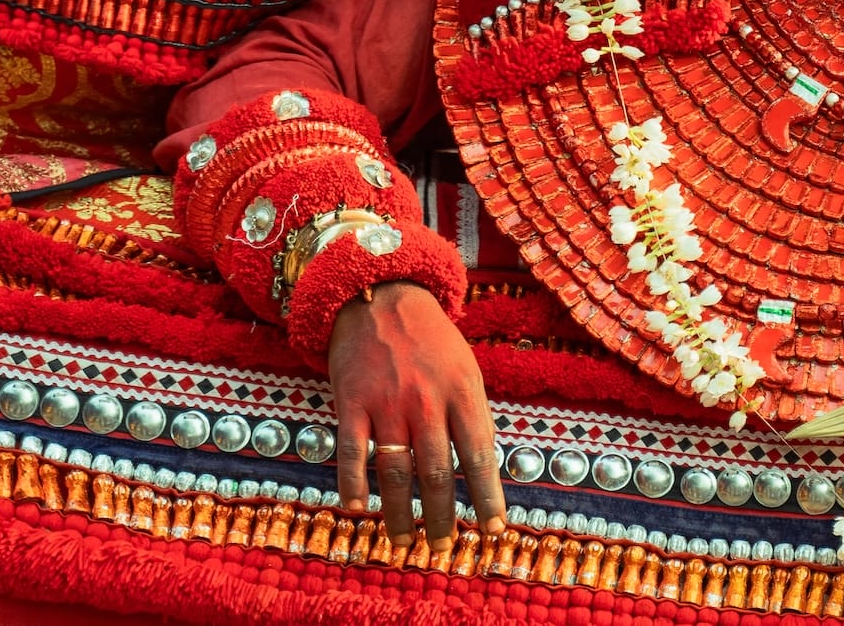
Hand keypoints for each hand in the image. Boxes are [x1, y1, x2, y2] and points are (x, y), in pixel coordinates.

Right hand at [328, 281, 505, 549]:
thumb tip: (483, 466)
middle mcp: (427, 401)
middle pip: (437, 473)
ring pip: (395, 472)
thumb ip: (473, 415)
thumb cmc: (432, 340)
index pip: (480, 455)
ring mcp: (387, 403)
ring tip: (404, 541)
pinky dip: (353, 484)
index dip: (487, 496)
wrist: (382, 296)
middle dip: (441, 517)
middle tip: (441, 548)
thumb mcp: (467, 369)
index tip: (492, 529)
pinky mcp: (352, 402)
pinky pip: (351, 452)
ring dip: (399, 513)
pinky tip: (357, 510)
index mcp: (463, 392)